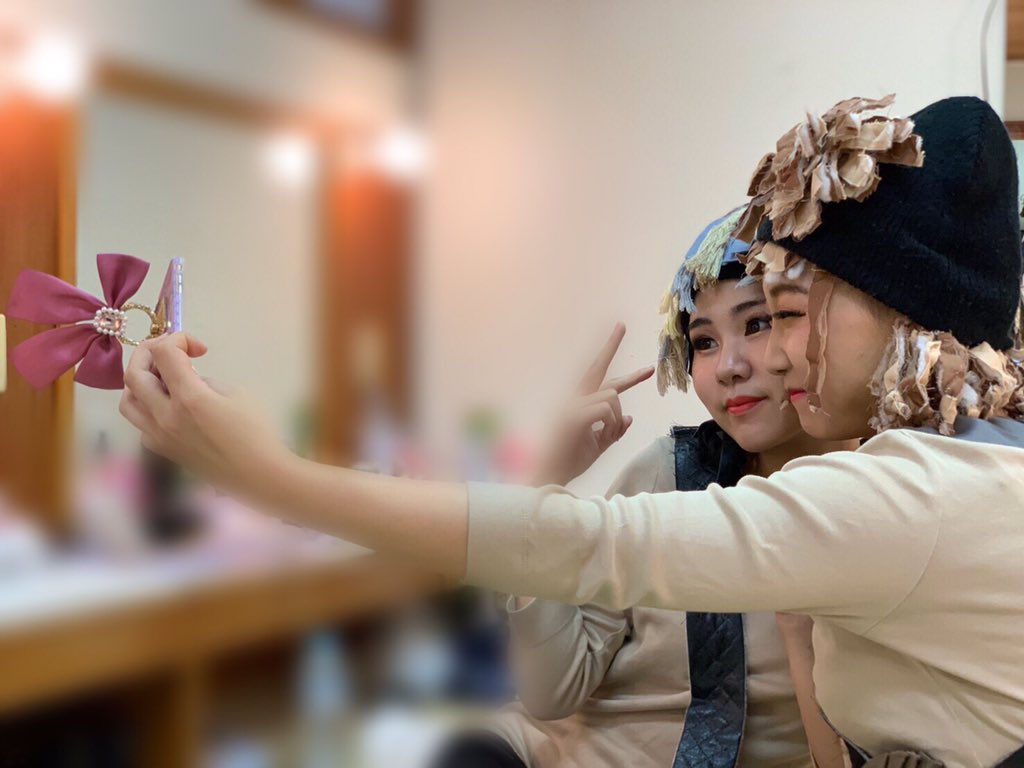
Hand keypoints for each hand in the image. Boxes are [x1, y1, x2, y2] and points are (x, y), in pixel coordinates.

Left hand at [119, 333, 291, 502]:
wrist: (258, 474)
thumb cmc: (256, 433)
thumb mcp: (237, 394)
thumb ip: (205, 382)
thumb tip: (187, 380)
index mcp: (189, 398)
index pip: (164, 353)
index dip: (179, 339)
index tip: (199, 348)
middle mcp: (165, 416)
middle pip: (134, 373)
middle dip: (151, 352)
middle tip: (172, 352)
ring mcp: (159, 436)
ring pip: (128, 400)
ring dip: (140, 381)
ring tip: (163, 379)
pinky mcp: (162, 450)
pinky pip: (141, 423)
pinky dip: (148, 408)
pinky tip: (170, 407)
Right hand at [531, 323, 653, 485]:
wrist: (546, 476)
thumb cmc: (566, 462)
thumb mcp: (596, 447)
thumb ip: (613, 432)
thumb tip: (630, 418)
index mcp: (577, 405)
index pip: (602, 383)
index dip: (626, 376)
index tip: (644, 367)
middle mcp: (571, 399)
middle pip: (598, 369)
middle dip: (610, 345)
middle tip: (620, 325)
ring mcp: (569, 404)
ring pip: (611, 396)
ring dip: (616, 418)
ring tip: (606, 437)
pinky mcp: (570, 413)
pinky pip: (606, 409)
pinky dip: (611, 424)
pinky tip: (603, 436)